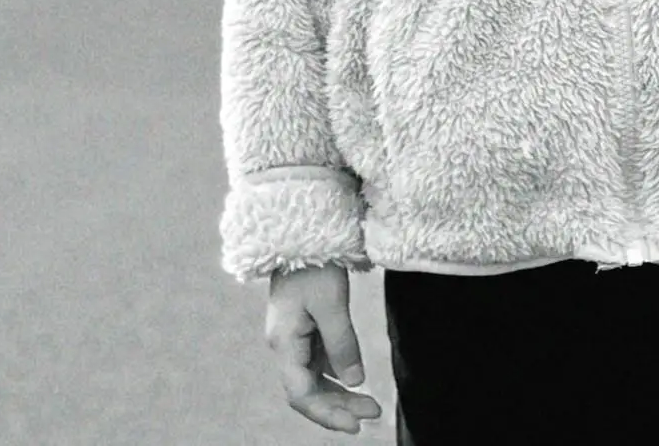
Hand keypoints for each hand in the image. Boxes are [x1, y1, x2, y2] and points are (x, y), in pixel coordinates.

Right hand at [264, 263, 382, 432]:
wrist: (300, 233)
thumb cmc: (315, 266)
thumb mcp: (332, 304)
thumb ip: (343, 345)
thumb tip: (355, 382)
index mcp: (284, 343)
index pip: (302, 394)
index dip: (327, 414)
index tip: (356, 425)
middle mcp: (285, 345)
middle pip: (308, 391)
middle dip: (339, 407)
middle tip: (373, 412)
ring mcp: (293, 337)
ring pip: (314, 379)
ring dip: (340, 394)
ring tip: (371, 403)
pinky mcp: (303, 328)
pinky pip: (318, 362)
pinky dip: (337, 375)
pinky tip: (355, 379)